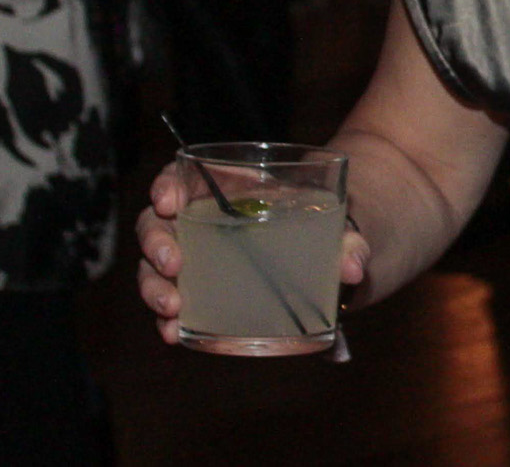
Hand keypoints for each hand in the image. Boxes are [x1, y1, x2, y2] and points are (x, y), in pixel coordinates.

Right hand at [137, 161, 368, 344]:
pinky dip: (169, 319)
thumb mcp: (344, 225)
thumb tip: (354, 266)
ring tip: (172, 311)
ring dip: (155, 288)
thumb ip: (353, 240)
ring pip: (158, 267)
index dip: (168, 184)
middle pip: (160, 223)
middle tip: (174, 265)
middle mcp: (205, 221)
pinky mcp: (204, 295)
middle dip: (156, 243)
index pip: (186, 176)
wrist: (335, 262)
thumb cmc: (333, 229)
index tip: (167, 201)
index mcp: (234, 189)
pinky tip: (175, 333)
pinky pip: (176, 303)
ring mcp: (200, 259)